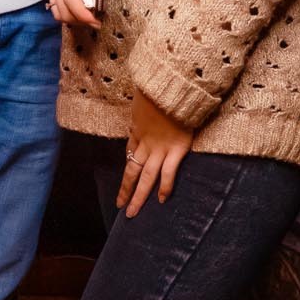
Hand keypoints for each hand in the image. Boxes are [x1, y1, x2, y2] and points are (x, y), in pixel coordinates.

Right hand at [39, 0, 123, 26]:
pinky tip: (80, 7)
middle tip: (98, 21)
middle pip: (63, 11)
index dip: (83, 14)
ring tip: (90, 16)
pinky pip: (54, 3)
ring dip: (72, 18)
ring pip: (57, 10)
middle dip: (80, 21)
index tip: (97, 20)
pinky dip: (66, 10)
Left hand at [116, 88, 193, 215]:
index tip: (125, 181)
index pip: (130, 153)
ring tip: (132, 213)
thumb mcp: (142, 100)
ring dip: (138, 196)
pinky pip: (169, 173)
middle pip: (132, 171)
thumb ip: (142, 113)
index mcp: (137, 130)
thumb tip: (141, 118)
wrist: (170, 86)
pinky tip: (161, 200)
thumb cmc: (157, 88)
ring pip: (146, 177)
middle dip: (126, 190)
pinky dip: (165, 187)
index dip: (127, 167)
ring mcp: (160, 148)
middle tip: (121, 207)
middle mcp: (146, 143)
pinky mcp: (177, 149)